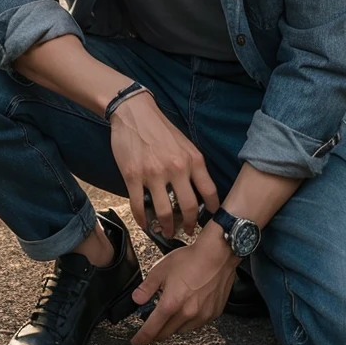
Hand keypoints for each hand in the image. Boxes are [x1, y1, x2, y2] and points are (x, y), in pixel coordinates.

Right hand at [109, 93, 219, 237]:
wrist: (134, 112)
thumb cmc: (160, 129)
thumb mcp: (185, 145)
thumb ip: (193, 166)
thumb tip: (199, 192)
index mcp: (193, 160)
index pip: (209, 192)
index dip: (213, 210)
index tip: (211, 220)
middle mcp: (177, 168)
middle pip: (189, 207)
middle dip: (189, 225)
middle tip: (187, 232)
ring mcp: (154, 173)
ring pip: (164, 212)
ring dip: (166, 227)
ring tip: (166, 232)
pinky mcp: (133, 176)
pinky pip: (139, 206)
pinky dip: (143, 220)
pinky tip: (145, 224)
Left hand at [130, 228, 239, 344]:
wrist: (218, 254)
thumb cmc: (191, 258)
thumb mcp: (161, 269)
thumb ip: (147, 287)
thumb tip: (137, 299)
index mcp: (171, 304)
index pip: (151, 330)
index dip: (141, 338)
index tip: (136, 342)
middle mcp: (187, 314)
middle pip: (166, 334)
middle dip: (156, 333)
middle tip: (151, 326)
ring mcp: (202, 315)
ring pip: (181, 330)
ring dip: (173, 326)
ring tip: (172, 311)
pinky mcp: (213, 313)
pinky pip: (197, 324)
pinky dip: (189, 320)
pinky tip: (188, 307)